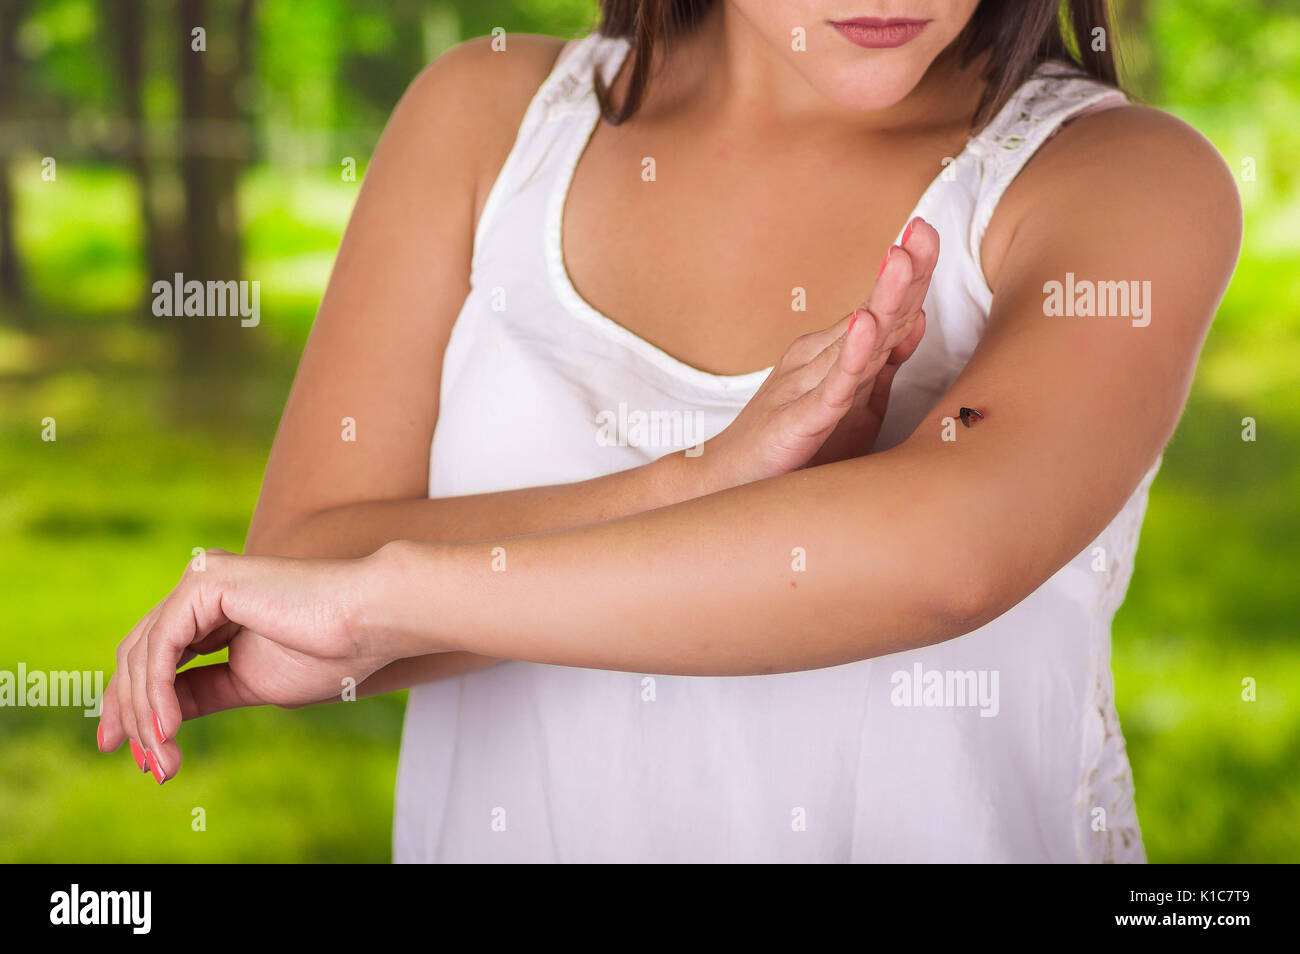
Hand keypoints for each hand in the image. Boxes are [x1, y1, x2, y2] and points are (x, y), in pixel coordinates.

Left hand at [97, 549, 393, 782]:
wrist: (371, 621)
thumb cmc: (330, 652)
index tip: (138, 755)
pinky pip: (161, 646)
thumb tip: (155, 723)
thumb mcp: (249, 684)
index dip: (138, 706)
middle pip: (139, 655)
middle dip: (132, 713)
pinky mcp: (205, 582)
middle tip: (142, 764)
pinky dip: (157, 692)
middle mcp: (201, 587)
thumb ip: (202, 693)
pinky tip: (169, 729)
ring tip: (162, 759)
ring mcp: (201, 579)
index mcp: (214, 607)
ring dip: (146, 713)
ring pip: (143, 653)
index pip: (156, 657)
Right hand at [702, 216, 936, 487]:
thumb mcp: (848, 403)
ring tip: (901, 257)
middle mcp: (816, 361)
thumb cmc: (788, 446)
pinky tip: (864, 323)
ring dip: (880, 298)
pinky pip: (831, 386)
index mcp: (830, 356)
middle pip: (871, 314)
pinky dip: (850, 354)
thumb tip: (916, 317)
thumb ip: (879, 364)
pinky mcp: (798, 421)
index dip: (910, 275)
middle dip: (901, 273)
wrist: (724, 481)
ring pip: (855, 341)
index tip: (928, 231)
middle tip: (923, 228)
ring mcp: (805, 387)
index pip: (879, 310)